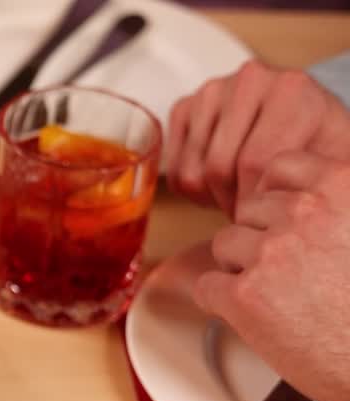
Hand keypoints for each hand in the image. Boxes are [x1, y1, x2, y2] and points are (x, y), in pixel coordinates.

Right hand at [165, 60, 349, 215]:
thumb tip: (289, 208)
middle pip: (218, 168)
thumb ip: (315, 179)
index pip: (254, 162)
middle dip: (232, 201)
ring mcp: (212, 91)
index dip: (255, 201)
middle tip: (251, 210)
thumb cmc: (317, 142)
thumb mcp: (332, 160)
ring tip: (238, 193)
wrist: (303, 116)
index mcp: (290, 89)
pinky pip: (173, 169)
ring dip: (211, 196)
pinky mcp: (185, 107)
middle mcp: (249, 80)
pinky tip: (218, 181)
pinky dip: (192, 187)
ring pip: (191, 173)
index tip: (266, 215)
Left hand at [194, 151, 349, 400]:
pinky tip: (254, 317)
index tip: (284, 219)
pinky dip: (222, 302)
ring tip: (280, 297)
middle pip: (249, 210)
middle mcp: (307, 213)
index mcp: (344, 187)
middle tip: (292, 272)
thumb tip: (301, 198)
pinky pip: (207, 286)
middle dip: (262, 237)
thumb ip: (341, 206)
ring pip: (225, 245)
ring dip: (242, 269)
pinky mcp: (246, 297)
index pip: (281, 166)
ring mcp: (273, 253)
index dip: (275, 196)